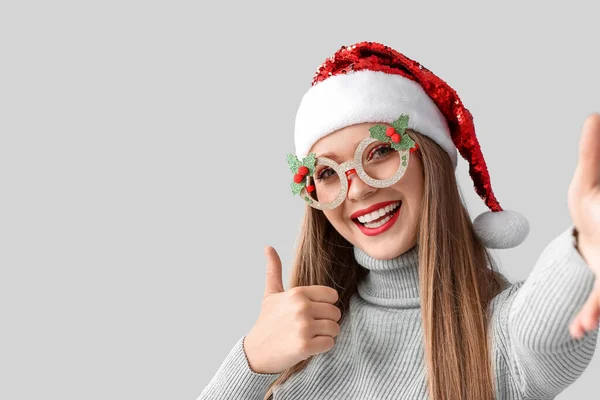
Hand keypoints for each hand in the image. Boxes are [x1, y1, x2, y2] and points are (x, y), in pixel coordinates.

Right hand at [242, 246, 341, 373]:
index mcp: (297, 293)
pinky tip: (308, 346)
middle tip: (310, 327)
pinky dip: (322, 347)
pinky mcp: (305, 345)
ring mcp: (303, 326)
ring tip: (309, 336)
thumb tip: (268, 247)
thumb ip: (274, 270)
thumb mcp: (270, 294)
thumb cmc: (267, 322)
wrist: (256, 352)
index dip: (325, 305)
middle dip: (327, 321)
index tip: (313, 312)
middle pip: (335, 313)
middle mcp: (301, 307)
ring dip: (325, 335)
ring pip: (335, 328)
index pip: (332, 295)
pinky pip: (329, 343)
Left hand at [568, 113, 599, 338]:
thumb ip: (594, 152)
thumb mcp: (590, 180)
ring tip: (586, 322)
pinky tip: (577, 329)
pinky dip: (591, 313)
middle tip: (592, 305)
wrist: (595, 236)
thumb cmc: (594, 207)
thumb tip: (594, 115)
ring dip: (599, 305)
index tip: (597, 208)